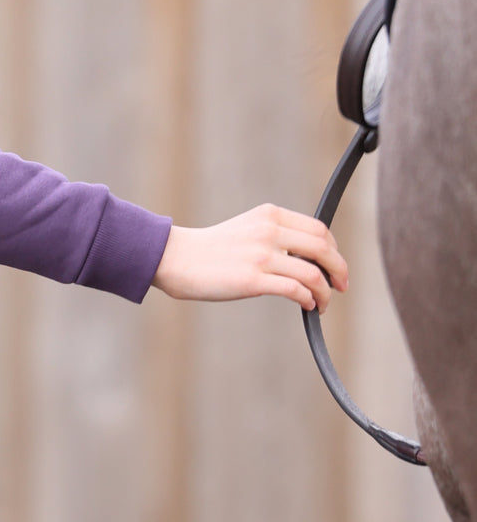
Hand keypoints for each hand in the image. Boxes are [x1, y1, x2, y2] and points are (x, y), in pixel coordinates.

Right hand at [151, 204, 348, 311]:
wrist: (178, 258)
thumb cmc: (213, 249)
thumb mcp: (247, 228)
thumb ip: (276, 235)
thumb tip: (310, 258)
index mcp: (268, 215)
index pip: (318, 229)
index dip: (334, 250)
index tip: (335, 267)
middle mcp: (268, 231)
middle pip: (323, 248)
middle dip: (340, 270)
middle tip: (341, 287)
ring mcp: (260, 255)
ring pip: (314, 273)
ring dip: (326, 293)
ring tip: (322, 304)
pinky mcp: (252, 280)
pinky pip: (296, 290)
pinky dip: (309, 300)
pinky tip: (307, 306)